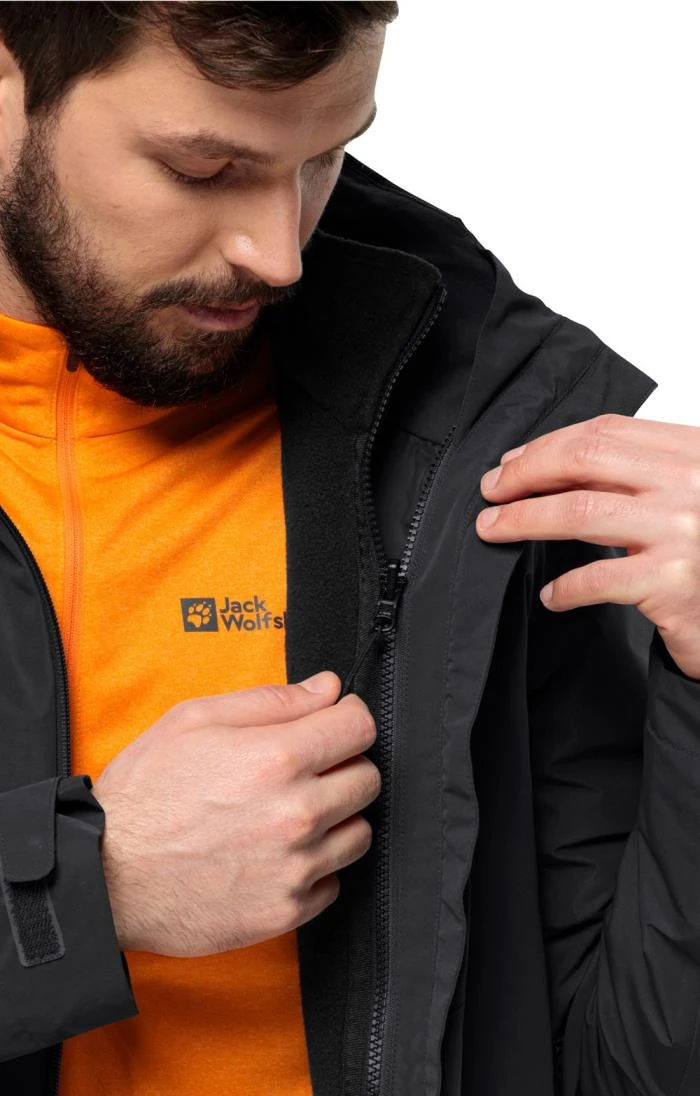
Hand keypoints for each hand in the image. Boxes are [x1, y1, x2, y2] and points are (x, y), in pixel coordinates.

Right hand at [91, 674, 379, 956]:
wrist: (107, 877)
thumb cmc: (145, 795)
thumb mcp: (195, 720)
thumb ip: (272, 700)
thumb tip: (327, 688)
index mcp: (277, 758)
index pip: (360, 727)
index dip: (348, 717)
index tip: (335, 723)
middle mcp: (297, 813)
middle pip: (368, 779)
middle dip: (343, 766)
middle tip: (307, 769)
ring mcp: (296, 866)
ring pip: (359, 832)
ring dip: (336, 818)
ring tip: (290, 813)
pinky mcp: (288, 909)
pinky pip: (335, 881)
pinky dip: (315, 866)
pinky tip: (278, 854)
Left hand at [475, 413, 699, 679]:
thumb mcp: (680, 495)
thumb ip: (629, 475)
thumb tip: (538, 463)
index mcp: (692, 451)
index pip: (606, 431)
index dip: (549, 445)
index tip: (512, 462)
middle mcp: (691, 481)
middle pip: (586, 459)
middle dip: (526, 473)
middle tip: (492, 492)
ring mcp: (683, 530)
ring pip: (580, 512)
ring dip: (523, 519)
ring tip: (494, 529)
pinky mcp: (672, 581)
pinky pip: (597, 577)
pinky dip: (565, 587)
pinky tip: (551, 595)